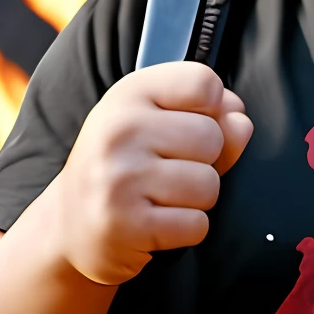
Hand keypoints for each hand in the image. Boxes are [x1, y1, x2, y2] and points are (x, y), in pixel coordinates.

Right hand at [52, 64, 251, 284]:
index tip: (187, 124)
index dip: (213, 108)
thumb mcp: (159, 124)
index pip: (204, 82)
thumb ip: (210, 118)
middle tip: (167, 171)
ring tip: (161, 198)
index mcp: (129, 94)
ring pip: (208, 185)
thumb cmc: (127, 165)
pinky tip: (157, 224)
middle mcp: (119, 130)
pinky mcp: (125, 225)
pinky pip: (196, 225)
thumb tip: (241, 123)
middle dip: (205, 162)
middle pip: (213, 138)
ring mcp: (119, 178)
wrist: (71, 224)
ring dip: (196, 200)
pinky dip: (186, 230)